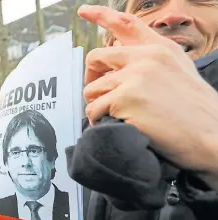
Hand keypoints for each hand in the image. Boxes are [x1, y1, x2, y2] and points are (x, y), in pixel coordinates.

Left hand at [79, 5, 217, 179]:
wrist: (211, 136)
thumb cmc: (196, 113)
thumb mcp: (179, 73)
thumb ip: (151, 63)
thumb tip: (122, 67)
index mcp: (160, 50)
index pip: (126, 24)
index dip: (101, 15)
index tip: (84, 11)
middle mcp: (146, 58)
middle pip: (96, 58)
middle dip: (90, 79)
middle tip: (97, 96)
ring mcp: (135, 77)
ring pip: (92, 89)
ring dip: (97, 106)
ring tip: (112, 117)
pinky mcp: (126, 98)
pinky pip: (94, 109)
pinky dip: (97, 121)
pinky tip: (113, 125)